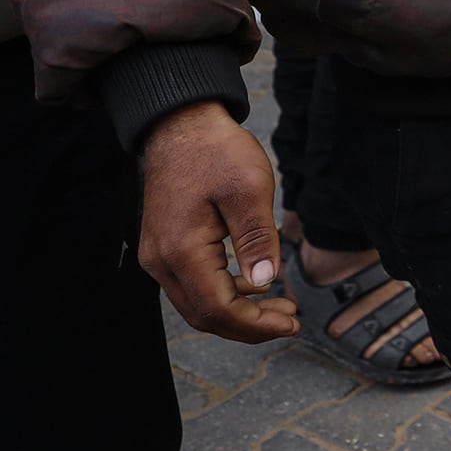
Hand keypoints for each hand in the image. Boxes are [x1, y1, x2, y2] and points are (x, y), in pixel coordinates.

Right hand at [139, 101, 295, 344]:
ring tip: (281, 306)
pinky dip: (224, 294)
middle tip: (291, 318)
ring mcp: (158, 255)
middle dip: (250, 325)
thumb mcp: (249, 190)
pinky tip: (254, 285)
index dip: (257, 325)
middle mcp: (161, 261)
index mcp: (182, 250)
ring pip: (196, 304)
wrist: (180, 124)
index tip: (293, 323)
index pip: (218, 309)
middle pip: (204, 316)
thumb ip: (257, 240)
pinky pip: (192, 286)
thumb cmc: (216, 152)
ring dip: (238, 312)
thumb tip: (267, 285)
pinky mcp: (164, 247)